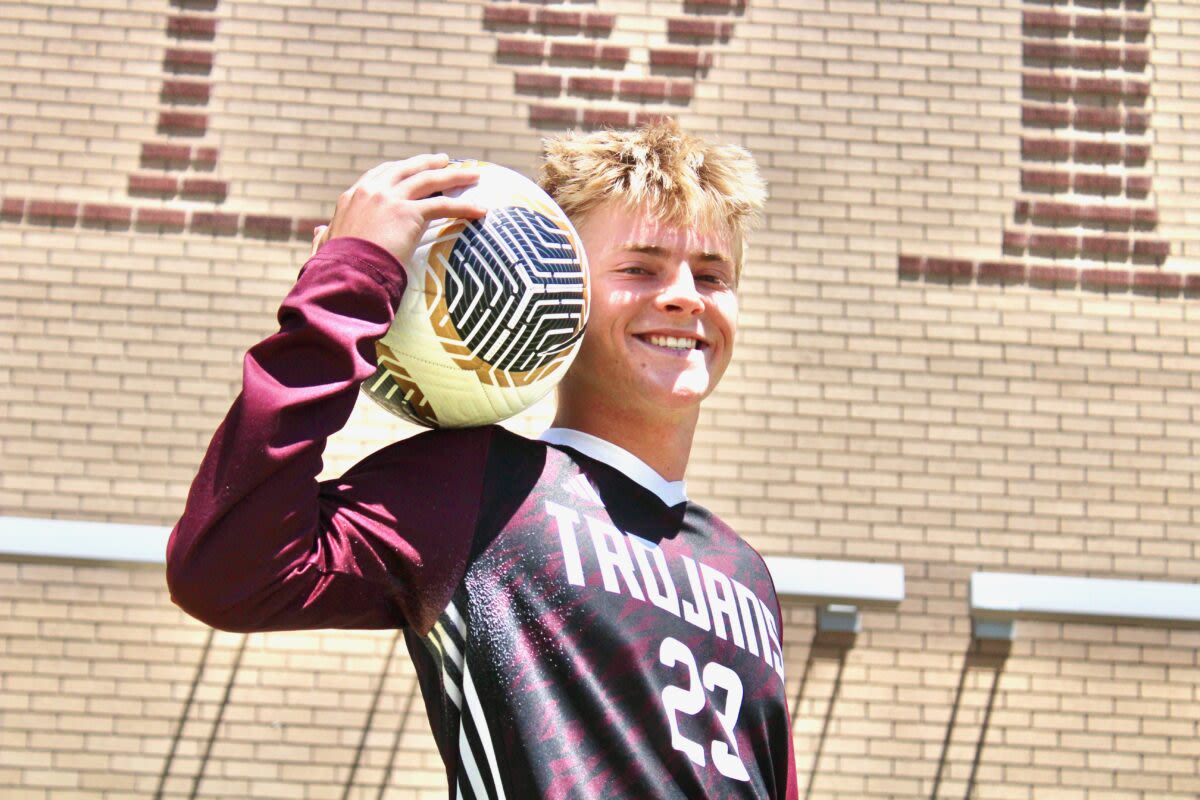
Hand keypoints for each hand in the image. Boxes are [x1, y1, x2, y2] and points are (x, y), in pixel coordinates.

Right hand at [312, 154, 486, 264]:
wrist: (344, 272)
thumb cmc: (334, 266)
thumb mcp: (324, 247)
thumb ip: (324, 235)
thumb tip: (319, 229)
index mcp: (352, 197)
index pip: (380, 175)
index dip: (399, 170)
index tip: (411, 169)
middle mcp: (372, 191)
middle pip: (407, 169)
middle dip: (427, 163)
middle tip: (444, 161)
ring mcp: (391, 199)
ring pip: (429, 180)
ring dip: (453, 176)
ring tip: (471, 176)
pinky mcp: (409, 213)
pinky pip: (444, 206)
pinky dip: (464, 207)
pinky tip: (480, 210)